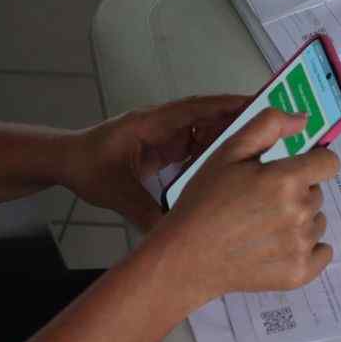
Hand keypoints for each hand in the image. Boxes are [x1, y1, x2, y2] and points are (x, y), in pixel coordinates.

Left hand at [62, 94, 249, 229]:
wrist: (66, 162)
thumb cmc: (88, 167)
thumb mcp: (116, 192)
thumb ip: (144, 211)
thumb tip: (173, 234)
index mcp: (152, 123)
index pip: (197, 109)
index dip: (229, 107)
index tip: (261, 107)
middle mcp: (163, 124)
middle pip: (208, 116)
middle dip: (240, 122)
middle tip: (275, 130)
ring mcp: (165, 134)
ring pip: (205, 131)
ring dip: (229, 140)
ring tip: (261, 153)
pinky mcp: (165, 147)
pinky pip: (195, 146)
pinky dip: (213, 155)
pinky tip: (232, 171)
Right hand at [160, 108, 338, 298]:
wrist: (187, 256)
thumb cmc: (204, 200)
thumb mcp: (228, 152)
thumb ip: (268, 126)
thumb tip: (303, 118)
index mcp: (286, 179)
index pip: (329, 163)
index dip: (313, 162)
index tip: (292, 170)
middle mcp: (300, 212)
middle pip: (317, 193)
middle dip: (297, 192)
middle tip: (262, 201)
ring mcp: (301, 246)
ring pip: (317, 222)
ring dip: (300, 220)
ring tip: (264, 226)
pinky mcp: (299, 273)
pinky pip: (322, 253)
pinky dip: (307, 250)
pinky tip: (278, 248)